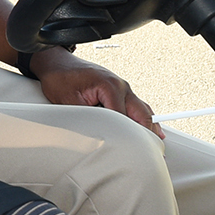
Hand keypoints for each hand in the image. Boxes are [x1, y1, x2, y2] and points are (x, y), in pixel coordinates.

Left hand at [31, 48, 162, 138]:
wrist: (56, 63)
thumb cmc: (61, 78)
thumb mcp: (70, 102)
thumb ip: (88, 118)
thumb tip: (99, 134)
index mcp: (110, 87)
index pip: (124, 119)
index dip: (129, 138)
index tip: (132, 152)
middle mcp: (120, 85)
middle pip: (141, 114)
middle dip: (148, 133)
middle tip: (155, 151)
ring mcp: (122, 86)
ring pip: (142, 109)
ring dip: (149, 126)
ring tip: (158, 143)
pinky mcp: (119, 89)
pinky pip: (136, 105)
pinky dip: (144, 117)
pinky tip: (153, 128)